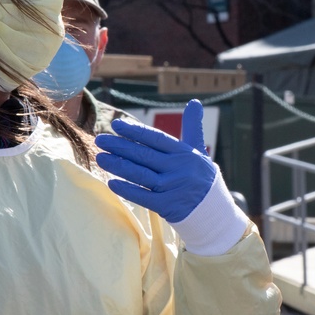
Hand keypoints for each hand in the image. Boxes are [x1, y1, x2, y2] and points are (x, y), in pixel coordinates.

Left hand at [96, 100, 248, 254]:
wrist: (214, 212)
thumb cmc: (202, 178)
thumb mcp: (199, 152)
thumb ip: (192, 127)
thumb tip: (194, 102)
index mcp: (185, 153)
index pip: (156, 139)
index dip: (135, 131)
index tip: (116, 125)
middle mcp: (179, 168)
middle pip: (144, 155)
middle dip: (119, 146)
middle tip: (100, 140)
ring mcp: (173, 187)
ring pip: (140, 174)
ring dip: (118, 165)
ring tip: (100, 158)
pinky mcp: (168, 206)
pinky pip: (143, 196)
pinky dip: (126, 189)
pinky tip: (112, 182)